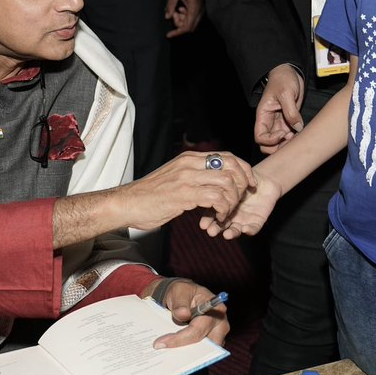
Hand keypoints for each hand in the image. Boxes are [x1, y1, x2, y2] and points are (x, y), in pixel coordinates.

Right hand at [116, 151, 254, 231]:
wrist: (127, 203)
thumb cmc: (149, 195)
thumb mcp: (174, 177)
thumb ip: (192, 175)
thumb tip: (211, 182)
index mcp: (189, 158)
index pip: (227, 156)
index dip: (243, 169)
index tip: (248, 184)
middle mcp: (190, 164)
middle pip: (232, 167)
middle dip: (243, 186)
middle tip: (240, 201)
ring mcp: (187, 178)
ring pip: (227, 182)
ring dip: (233, 201)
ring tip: (227, 213)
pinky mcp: (185, 194)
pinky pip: (216, 198)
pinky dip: (223, 210)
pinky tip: (218, 218)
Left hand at [146, 278, 229, 347]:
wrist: (182, 297)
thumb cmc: (183, 292)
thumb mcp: (179, 290)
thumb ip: (180, 302)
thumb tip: (183, 314)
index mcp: (216, 309)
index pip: (198, 329)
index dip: (180, 338)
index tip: (161, 343)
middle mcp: (220, 325)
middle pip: (205, 345)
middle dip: (185, 350)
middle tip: (164, 351)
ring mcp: (216, 335)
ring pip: (203, 351)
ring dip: (186, 353)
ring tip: (166, 353)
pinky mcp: (210, 342)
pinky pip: (200, 351)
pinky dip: (186, 352)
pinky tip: (171, 351)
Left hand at [165, 0, 202, 36]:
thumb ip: (170, 6)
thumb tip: (167, 17)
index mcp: (194, 8)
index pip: (186, 27)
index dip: (177, 33)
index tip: (168, 35)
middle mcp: (200, 9)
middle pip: (190, 26)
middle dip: (179, 24)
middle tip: (172, 14)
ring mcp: (201, 7)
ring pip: (192, 21)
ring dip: (182, 19)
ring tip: (175, 9)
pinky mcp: (200, 3)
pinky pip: (193, 14)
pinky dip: (185, 14)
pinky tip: (180, 7)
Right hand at [200, 170, 280, 239]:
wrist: (264, 180)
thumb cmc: (245, 178)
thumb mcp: (231, 179)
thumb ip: (221, 183)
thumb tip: (210, 185)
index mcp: (222, 207)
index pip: (212, 216)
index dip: (208, 221)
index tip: (203, 225)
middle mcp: (231, 216)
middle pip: (222, 226)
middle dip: (216, 229)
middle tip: (211, 232)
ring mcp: (243, 220)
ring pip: (236, 230)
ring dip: (231, 233)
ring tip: (226, 235)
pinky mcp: (257, 221)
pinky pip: (253, 228)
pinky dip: (249, 230)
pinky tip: (245, 229)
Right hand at [255, 64, 304, 153]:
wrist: (290, 73)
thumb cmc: (283, 79)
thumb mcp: (286, 93)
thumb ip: (291, 111)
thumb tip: (297, 127)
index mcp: (263, 115)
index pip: (260, 137)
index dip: (270, 140)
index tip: (282, 133)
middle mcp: (270, 122)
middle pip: (267, 145)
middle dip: (278, 147)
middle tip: (290, 139)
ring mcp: (279, 123)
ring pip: (279, 142)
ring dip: (287, 144)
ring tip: (297, 136)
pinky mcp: (289, 122)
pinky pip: (290, 136)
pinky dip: (295, 138)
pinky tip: (301, 132)